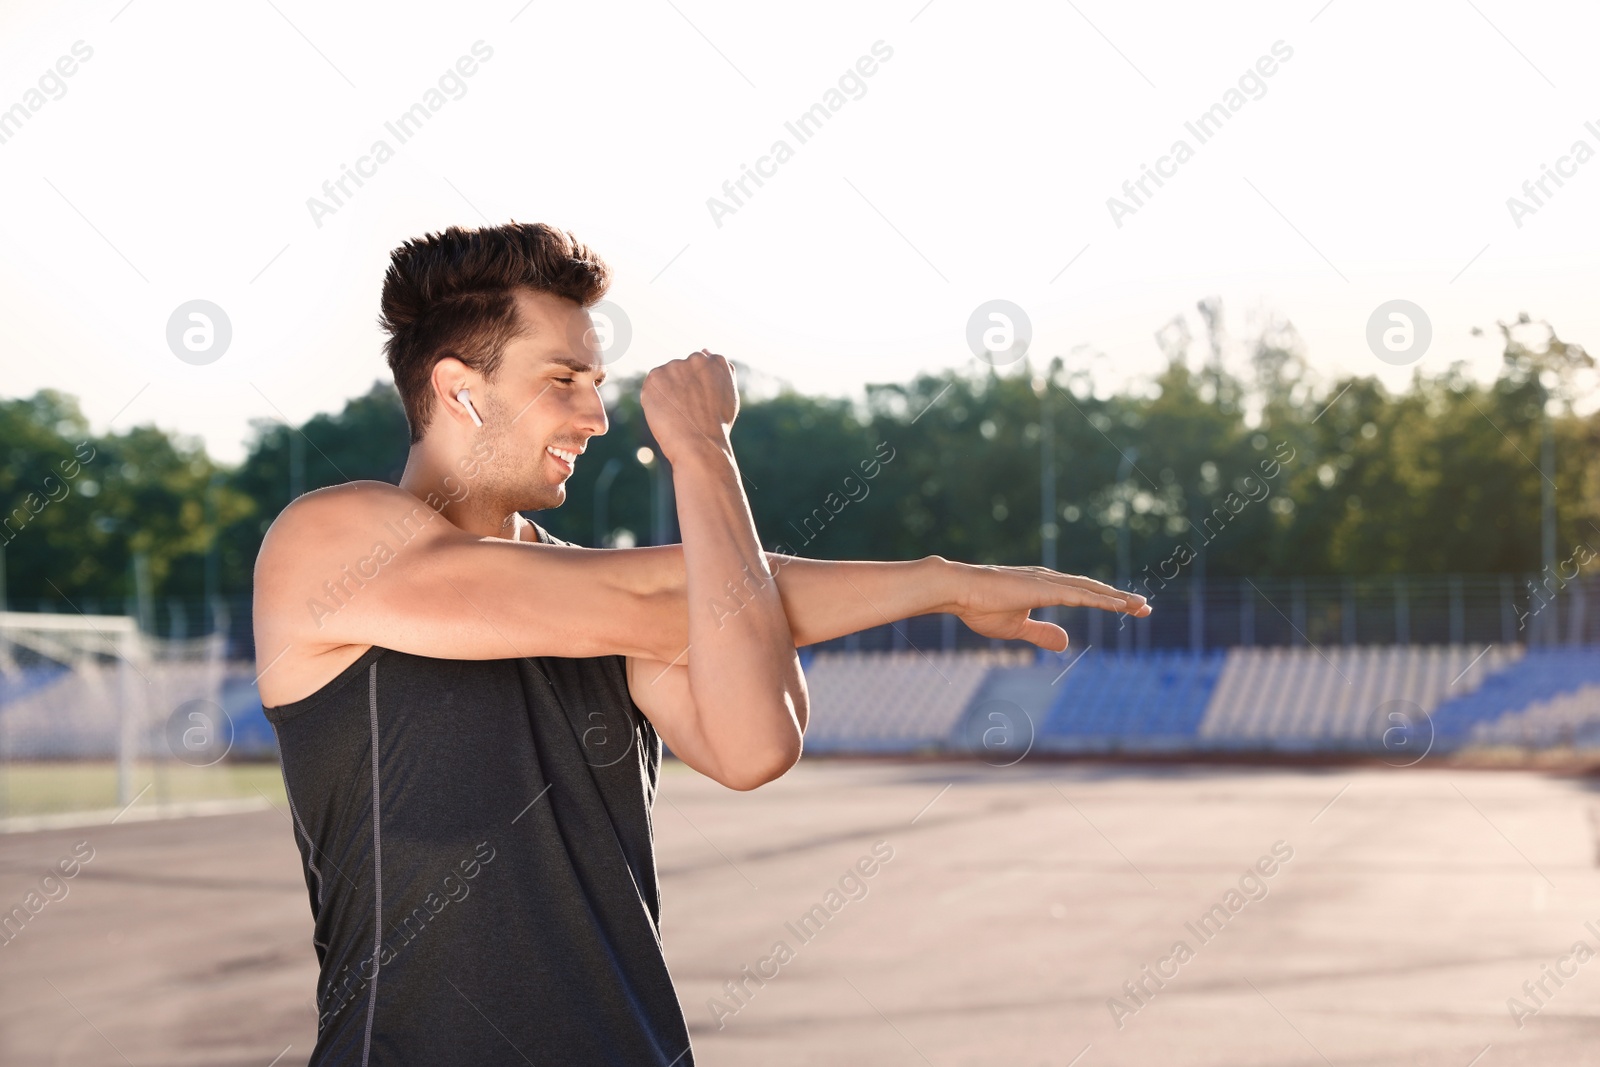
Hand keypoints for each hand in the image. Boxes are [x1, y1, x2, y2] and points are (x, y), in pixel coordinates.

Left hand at [640, 349, 738, 462]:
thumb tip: (705, 350)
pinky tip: (666, 413)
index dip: (696, 385)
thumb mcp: (730, 395)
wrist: (700, 444)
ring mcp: (675, 366)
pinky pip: (652, 386)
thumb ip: (722, 371)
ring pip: (666, 377)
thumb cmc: (717, 426)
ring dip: (667, 392)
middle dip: (680, 386)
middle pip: (681, 370)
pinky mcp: (655, 376)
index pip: (701, 365)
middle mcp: (697, 358)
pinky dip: (654, 399)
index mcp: (717, 361)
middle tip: (687, 411)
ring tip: (678, 414)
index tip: (697, 401)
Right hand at [946, 560, 1149, 652]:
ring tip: (1142, 606)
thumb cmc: (980, 606)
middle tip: (1146, 608)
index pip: (1084, 594)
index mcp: (1044, 588)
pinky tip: (1120, 605)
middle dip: (1121, 599)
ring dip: (1119, 598)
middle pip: (1094, 590)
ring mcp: (1049, 582)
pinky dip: (1103, 599)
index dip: (1107, 601)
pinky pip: (1081, 595)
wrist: (957, 591)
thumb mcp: (1017, 628)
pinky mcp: (1044, 588)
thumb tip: (1066, 643)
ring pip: (1093, 590)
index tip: (1128, 608)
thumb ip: (1042, 633)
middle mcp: (1051, 580)